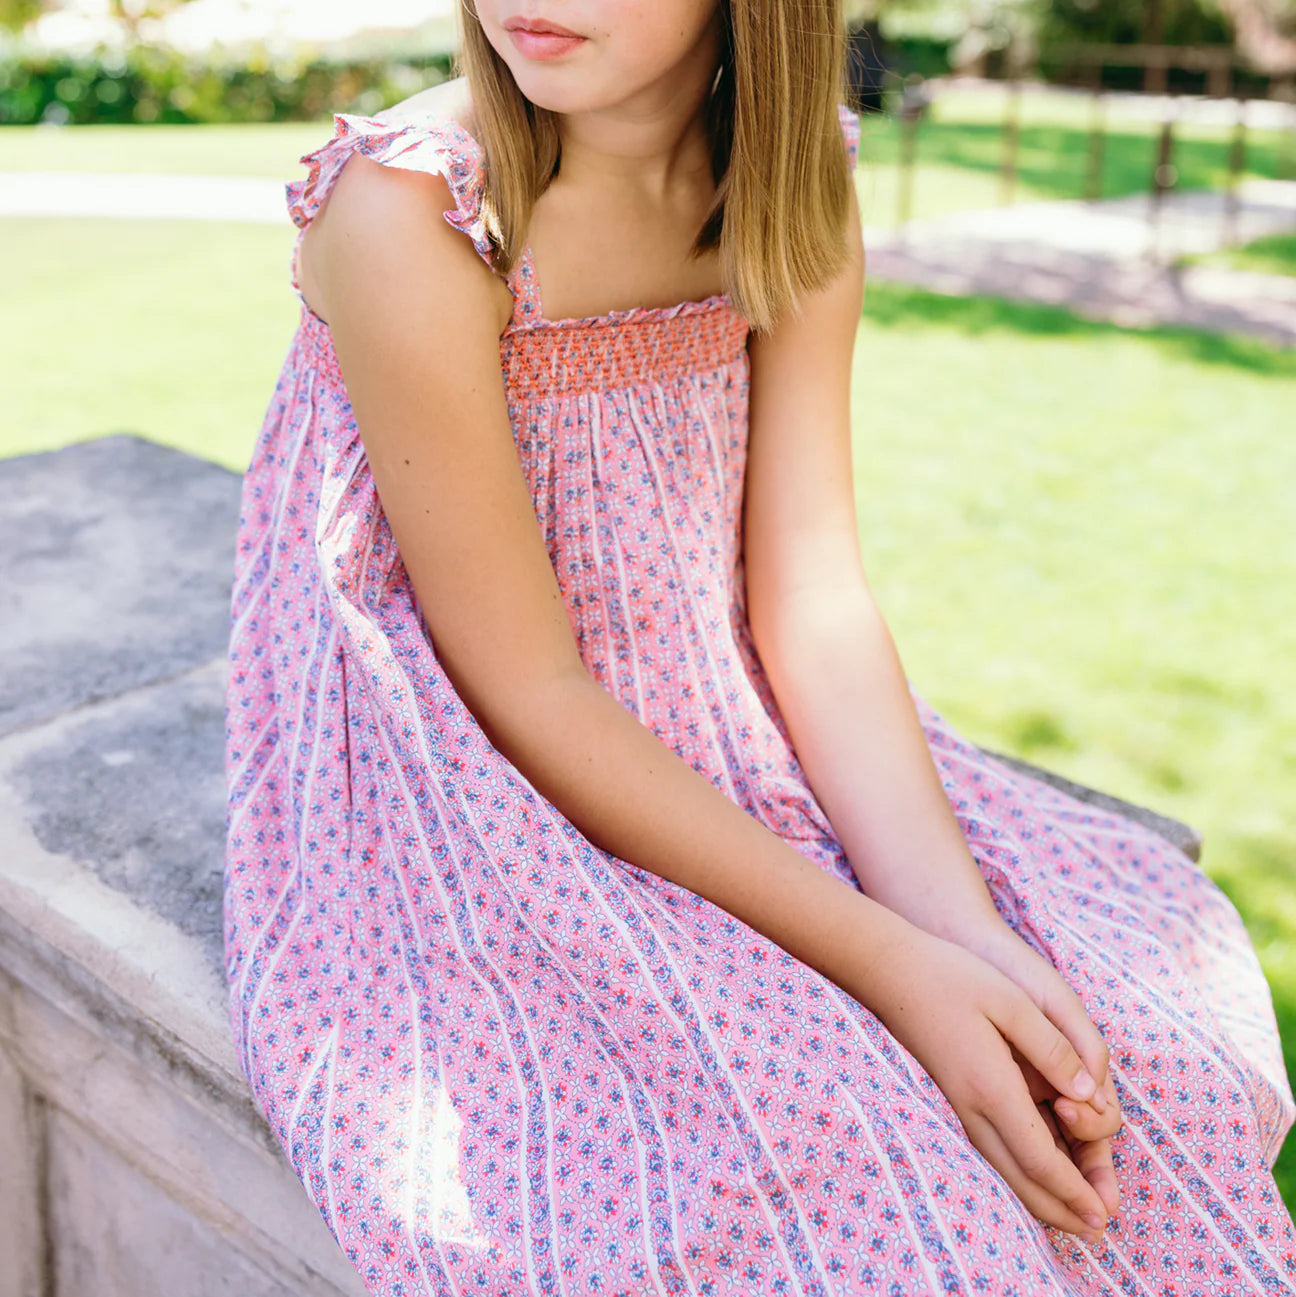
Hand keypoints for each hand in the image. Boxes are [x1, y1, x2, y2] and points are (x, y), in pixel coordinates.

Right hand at [945, 914, 1122, 1220]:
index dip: (1076, 1191)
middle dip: (1063, 1211)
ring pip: (1009, 1171)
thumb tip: (1087, 1094)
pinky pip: (998, 1150)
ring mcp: (963, 1105)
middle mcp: (975, 1108)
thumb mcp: (1011, 1001)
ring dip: (1046, 1196)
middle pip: (1024, 1181)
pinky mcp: (959, 1097)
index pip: (1041, 1159)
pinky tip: (1043, 1172)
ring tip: (1078, 1213)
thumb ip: (1053, 1049)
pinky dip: (1027, 1173)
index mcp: (992, 1088)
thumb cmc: (950, 977)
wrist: (887, 972)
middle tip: (1099, 1231)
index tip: (1104, 1215)